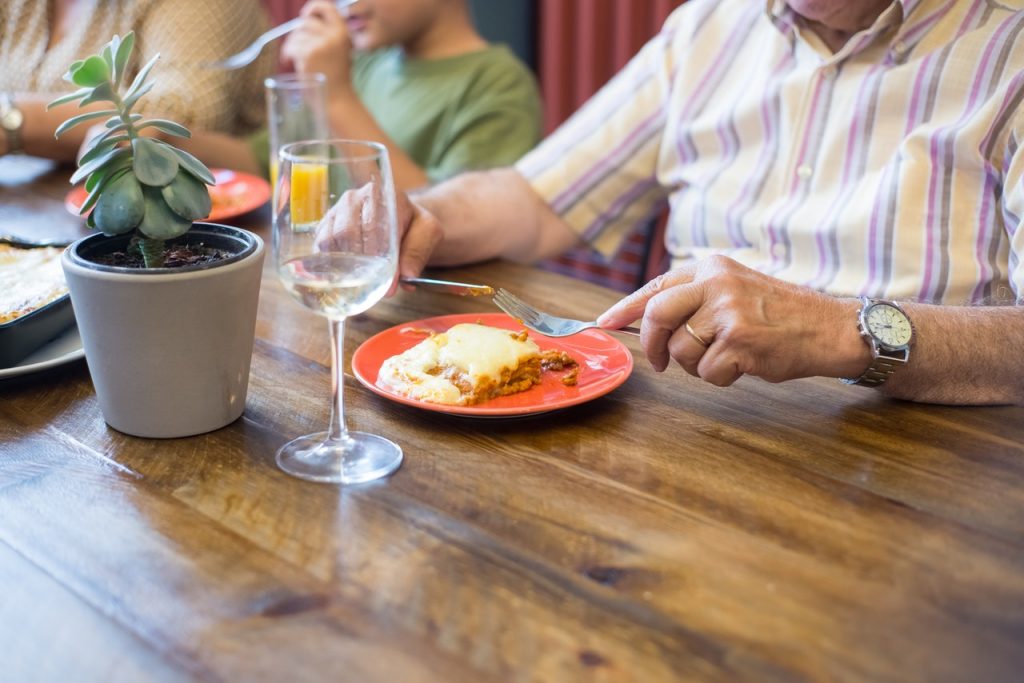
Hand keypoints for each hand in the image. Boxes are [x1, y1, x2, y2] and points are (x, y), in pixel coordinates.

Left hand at [281, 1, 353, 94]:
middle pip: (306, 22)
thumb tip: (308, 17)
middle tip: (299, 45)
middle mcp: (334, 35)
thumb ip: (329, 32)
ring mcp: (321, 44)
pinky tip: (291, 61)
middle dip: (298, 33)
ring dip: (293, 45)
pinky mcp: (308, 53)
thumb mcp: (339, 48)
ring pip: (296, 34)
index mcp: (343, 32)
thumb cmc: (335, 75)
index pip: (326, 7)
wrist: (336, 98)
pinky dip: (287, 53)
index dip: (313, 8)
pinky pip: (291, 46)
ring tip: (297, 57)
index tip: (306, 14)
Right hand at [315, 188, 441, 287]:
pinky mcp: (325, 225)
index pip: (372, 226)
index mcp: (381, 194)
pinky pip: (320, 246)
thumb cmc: (413, 225)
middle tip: (375, 285)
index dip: (379, 257)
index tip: (389, 281)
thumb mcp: (428, 233)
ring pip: (330, 240)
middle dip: (361, 264)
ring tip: (361, 280)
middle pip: (346, 233)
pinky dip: (329, 264)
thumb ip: (419, 252)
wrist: (401, 217)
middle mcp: (354, 198)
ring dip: (344, 265)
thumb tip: (407, 277)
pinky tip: (344, 275)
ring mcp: (336, 211)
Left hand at [597, 255, 867, 385]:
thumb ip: (696, 299)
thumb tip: (644, 321)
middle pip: (656, 315)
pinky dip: (721, 377)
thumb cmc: (781, 316)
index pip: (655, 286)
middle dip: (652, 344)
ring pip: (681, 350)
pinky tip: (745, 365)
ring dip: (696, 366)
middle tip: (661, 361)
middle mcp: (716, 283)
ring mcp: (728, 310)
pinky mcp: (740, 340)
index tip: (604, 323)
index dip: (624, 308)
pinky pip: (707, 371)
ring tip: (726, 358)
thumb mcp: (736, 290)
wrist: (831, 328)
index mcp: (711, 268)